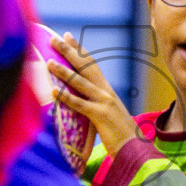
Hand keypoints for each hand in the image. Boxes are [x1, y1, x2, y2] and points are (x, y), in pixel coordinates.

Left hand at [48, 33, 141, 156]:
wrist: (135, 149)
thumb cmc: (120, 135)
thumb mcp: (107, 114)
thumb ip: (95, 105)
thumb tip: (80, 101)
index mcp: (107, 90)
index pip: (91, 65)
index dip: (79, 50)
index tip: (68, 36)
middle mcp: (106, 92)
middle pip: (85, 67)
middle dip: (70, 51)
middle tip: (55, 39)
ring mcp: (104, 102)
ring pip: (80, 83)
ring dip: (64, 72)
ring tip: (49, 63)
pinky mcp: (100, 116)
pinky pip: (79, 104)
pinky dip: (66, 97)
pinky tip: (53, 91)